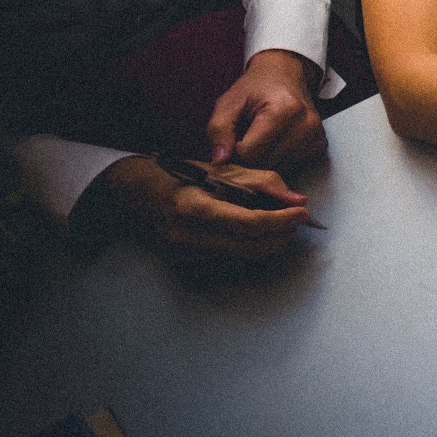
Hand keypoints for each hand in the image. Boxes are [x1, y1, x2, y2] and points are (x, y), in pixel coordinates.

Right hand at [89, 154, 309, 258]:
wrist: (134, 195)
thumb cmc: (179, 176)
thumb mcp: (221, 169)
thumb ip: (263, 183)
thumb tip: (298, 201)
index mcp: (195, 207)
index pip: (250, 224)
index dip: (282, 220)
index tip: (302, 213)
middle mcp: (188, 236)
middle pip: (253, 248)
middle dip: (282, 235)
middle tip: (295, 219)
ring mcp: (185, 255)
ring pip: (246, 259)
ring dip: (269, 243)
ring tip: (277, 224)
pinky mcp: (186, 266)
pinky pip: (231, 263)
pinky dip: (249, 250)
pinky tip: (253, 234)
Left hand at [206, 49, 325, 170]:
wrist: (285, 74)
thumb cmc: (256, 88)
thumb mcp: (230, 101)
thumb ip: (218, 128)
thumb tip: (220, 161)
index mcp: (284, 110)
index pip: (250, 153)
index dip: (235, 149)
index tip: (236, 136)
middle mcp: (306, 125)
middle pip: (264, 164)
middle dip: (249, 158)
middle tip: (246, 138)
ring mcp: (316, 137)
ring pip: (277, 170)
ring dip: (263, 161)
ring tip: (261, 140)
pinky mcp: (320, 146)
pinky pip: (291, 168)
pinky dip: (277, 161)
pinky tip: (275, 144)